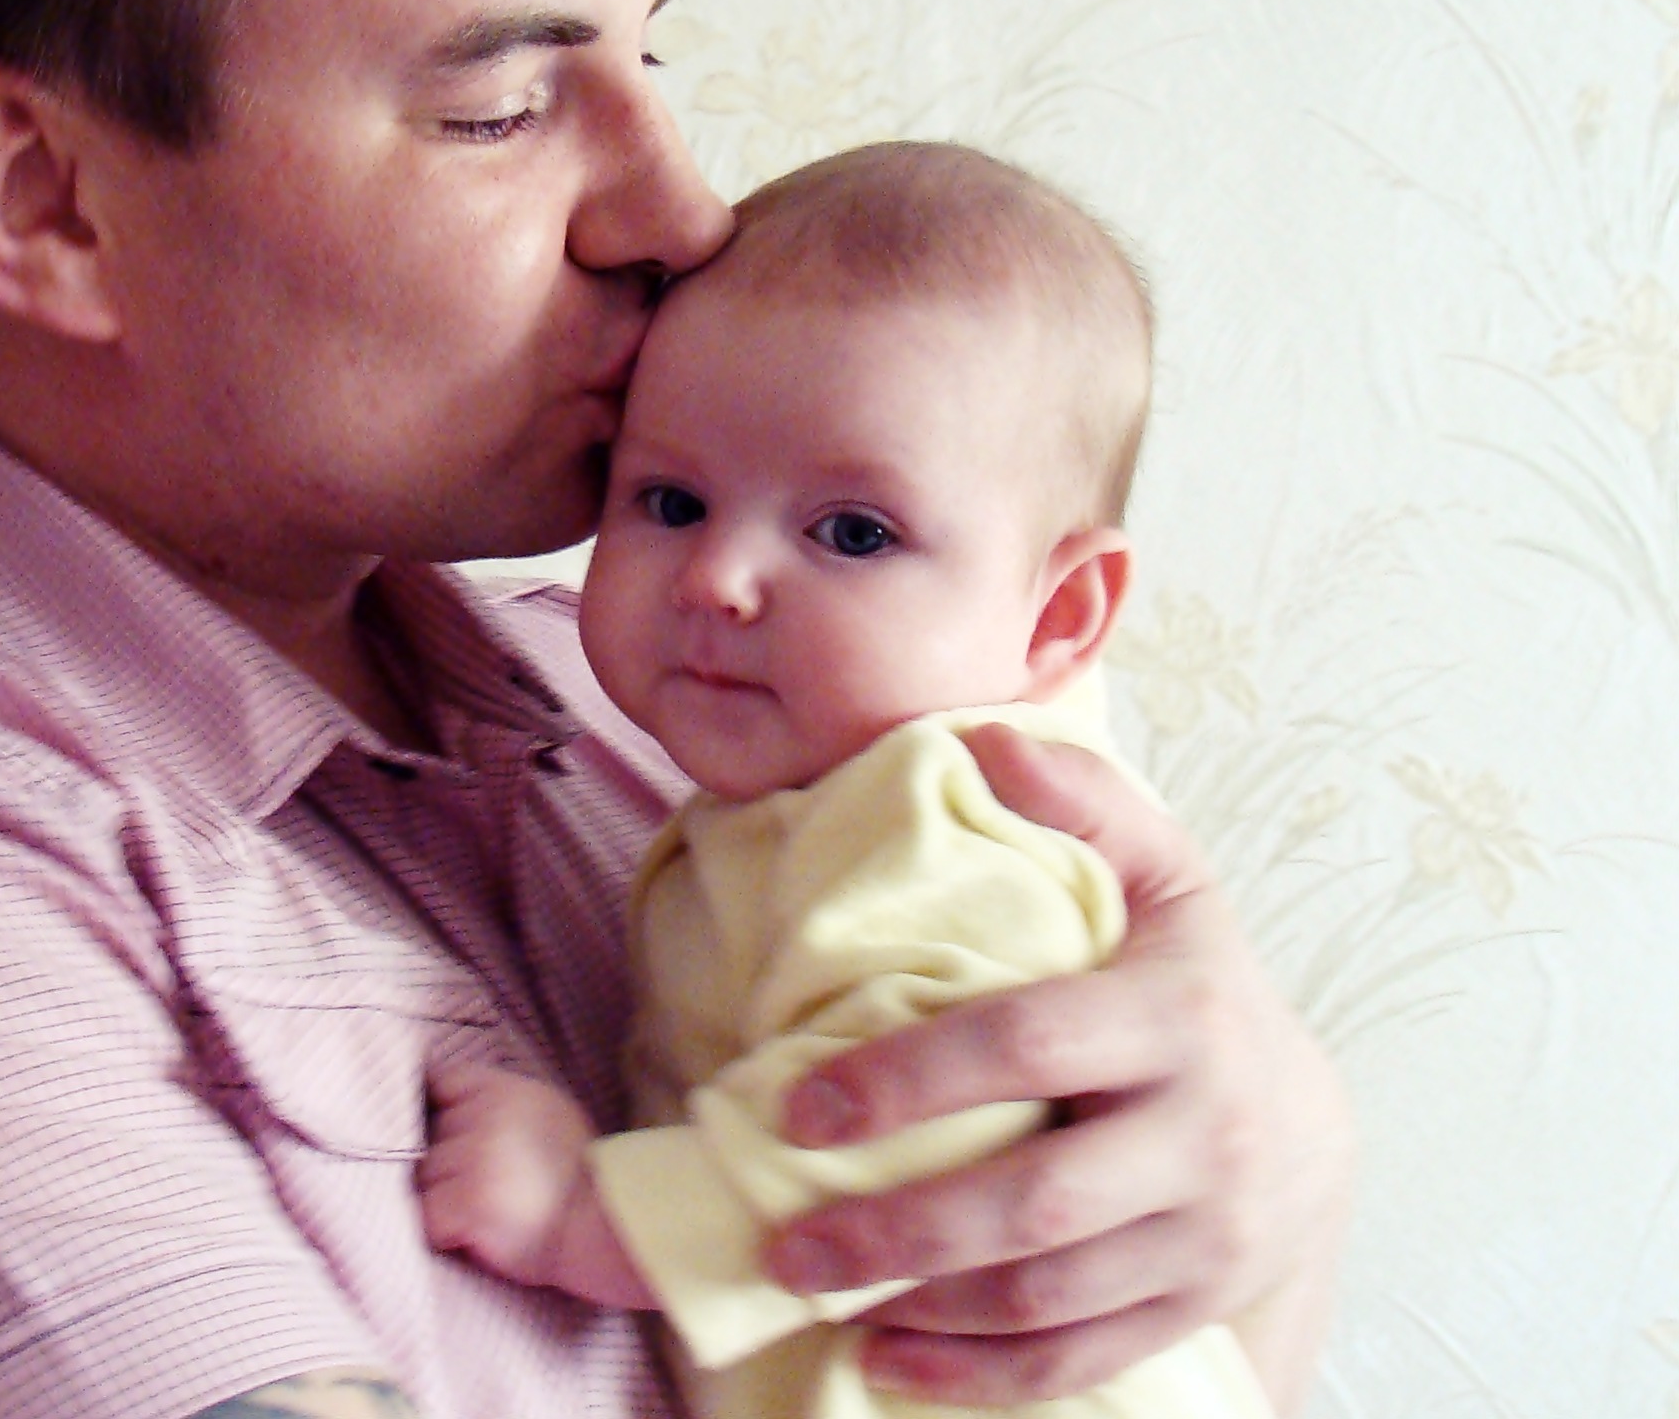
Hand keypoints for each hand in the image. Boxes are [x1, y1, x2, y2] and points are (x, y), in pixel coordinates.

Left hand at [418, 1060, 653, 1309]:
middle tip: (484, 1184)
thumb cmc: (576, 1178)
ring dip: (442, 1198)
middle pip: (428, 1134)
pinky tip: (473, 1235)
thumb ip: (499, 1102)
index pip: (440, 1080)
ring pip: (424, 1176)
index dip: (436, 1107)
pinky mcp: (470, 1203)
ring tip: (482, 1211)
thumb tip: (450, 1098)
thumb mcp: (548, 1112)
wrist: (606, 1230)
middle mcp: (486, 1116)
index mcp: (504, 1090)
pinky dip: (443, 1230)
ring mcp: (476, 1158)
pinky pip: (428, 1216)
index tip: (442, 1129)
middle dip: (444, 1162)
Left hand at [763, 724, 1351, 1409]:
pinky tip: (889, 1362)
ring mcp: (1202, 1236)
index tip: (797, 1105)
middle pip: (1037, 1200)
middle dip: (901, 1228)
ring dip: (928, 1311)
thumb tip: (983, 740)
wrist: (1312, 1129)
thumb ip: (1086, 804)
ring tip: (817, 1295)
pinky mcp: (1191, 1307)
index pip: (1028, 1047)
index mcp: (1174, 1017)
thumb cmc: (1198, 985)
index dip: (909, 1079)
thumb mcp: (1165, 878)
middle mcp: (1198, 1135)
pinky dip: (985, 1376)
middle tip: (784, 1240)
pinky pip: (1084, 1357)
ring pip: (1054, 1294)